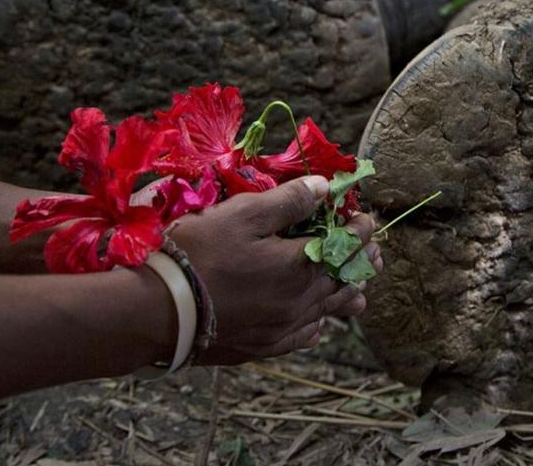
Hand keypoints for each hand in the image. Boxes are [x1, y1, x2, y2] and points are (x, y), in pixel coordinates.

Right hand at [167, 176, 382, 364]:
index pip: (346, 245)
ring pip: (327, 312)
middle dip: (360, 263)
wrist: (158, 312)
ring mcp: (282, 327)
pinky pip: (301, 337)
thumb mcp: (243, 214)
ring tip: (359, 294)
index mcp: (301, 266)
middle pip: (343, 281)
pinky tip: (315, 325)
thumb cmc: (199, 254)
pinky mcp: (263, 346)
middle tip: (374, 255)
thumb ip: (288, 201)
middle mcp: (300, 301)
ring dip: (345, 297)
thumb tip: (323, 187)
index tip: (365, 218)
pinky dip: (314, 325)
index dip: (359, 229)